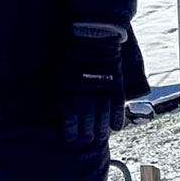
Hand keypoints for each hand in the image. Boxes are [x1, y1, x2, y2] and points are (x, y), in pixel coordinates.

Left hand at [63, 25, 127, 146]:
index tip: (71, 139)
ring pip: (103, 118)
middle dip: (87, 133)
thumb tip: (62, 109)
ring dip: (102, 129)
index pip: (71, 120)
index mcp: (71, 94)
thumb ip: (63, 94)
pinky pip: (118, 107)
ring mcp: (103, 93)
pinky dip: (117, 118)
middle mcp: (87, 97)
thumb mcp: (62, 76)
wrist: (93, 41)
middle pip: (88, 122)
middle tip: (88, 140)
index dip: (71, 131)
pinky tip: (116, 128)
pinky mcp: (116, 87)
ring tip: (101, 137)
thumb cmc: (74, 58)